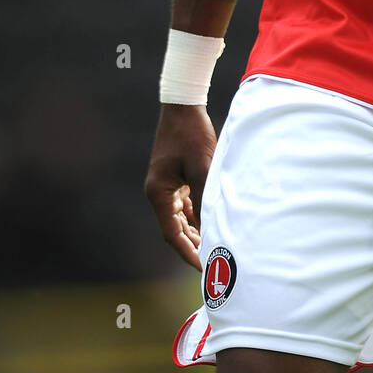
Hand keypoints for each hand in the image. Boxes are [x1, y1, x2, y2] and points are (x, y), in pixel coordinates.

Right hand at [144, 104, 216, 268]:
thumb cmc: (192, 134)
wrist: (183, 106)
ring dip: (195, 233)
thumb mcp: (202, 167)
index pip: (172, 233)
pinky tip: (209, 224)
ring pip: (180, 218)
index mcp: (159, 193)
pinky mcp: (174, 178)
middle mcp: (158, 192)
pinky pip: (184, 205)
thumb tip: (213, 226)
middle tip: (213, 262)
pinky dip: (195, 216)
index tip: (204, 266)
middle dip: (192, 246)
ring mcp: (165, 185)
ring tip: (214, 247)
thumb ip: (205, 197)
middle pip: (175, 229)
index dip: (188, 252)